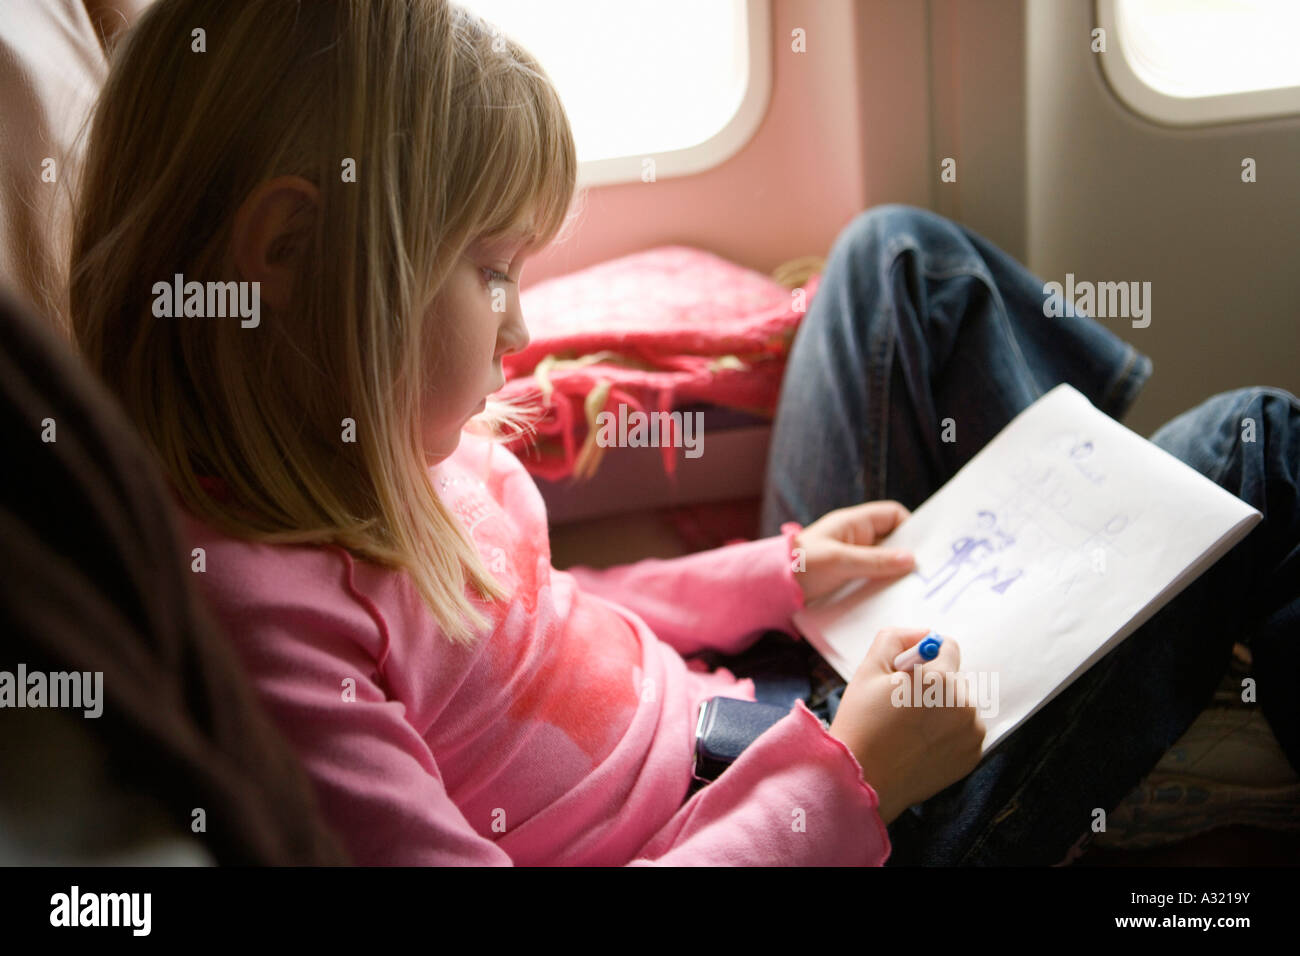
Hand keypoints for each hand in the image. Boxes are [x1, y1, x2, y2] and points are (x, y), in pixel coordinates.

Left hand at [791, 500, 914, 603]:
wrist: (770, 586)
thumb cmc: (800, 564)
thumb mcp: (839, 561)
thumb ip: (875, 560)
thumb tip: (912, 559)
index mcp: (854, 524)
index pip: (893, 515)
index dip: (911, 528)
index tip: (925, 550)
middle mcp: (855, 539)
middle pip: (892, 541)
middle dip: (907, 556)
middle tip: (926, 576)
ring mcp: (851, 559)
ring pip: (884, 563)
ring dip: (895, 576)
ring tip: (912, 592)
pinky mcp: (847, 579)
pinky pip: (872, 579)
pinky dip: (882, 588)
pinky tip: (891, 601)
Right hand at [826, 627, 985, 824]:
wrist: (865, 779)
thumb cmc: (862, 723)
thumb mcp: (868, 669)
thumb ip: (896, 637)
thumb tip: (924, 634)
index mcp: (940, 680)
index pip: (947, 646)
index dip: (923, 656)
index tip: (905, 674)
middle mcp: (964, 704)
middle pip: (954, 677)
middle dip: (933, 684)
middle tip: (901, 706)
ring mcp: (972, 732)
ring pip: (960, 703)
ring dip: (943, 707)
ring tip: (911, 727)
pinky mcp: (973, 755)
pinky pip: (965, 729)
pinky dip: (949, 731)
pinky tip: (923, 743)